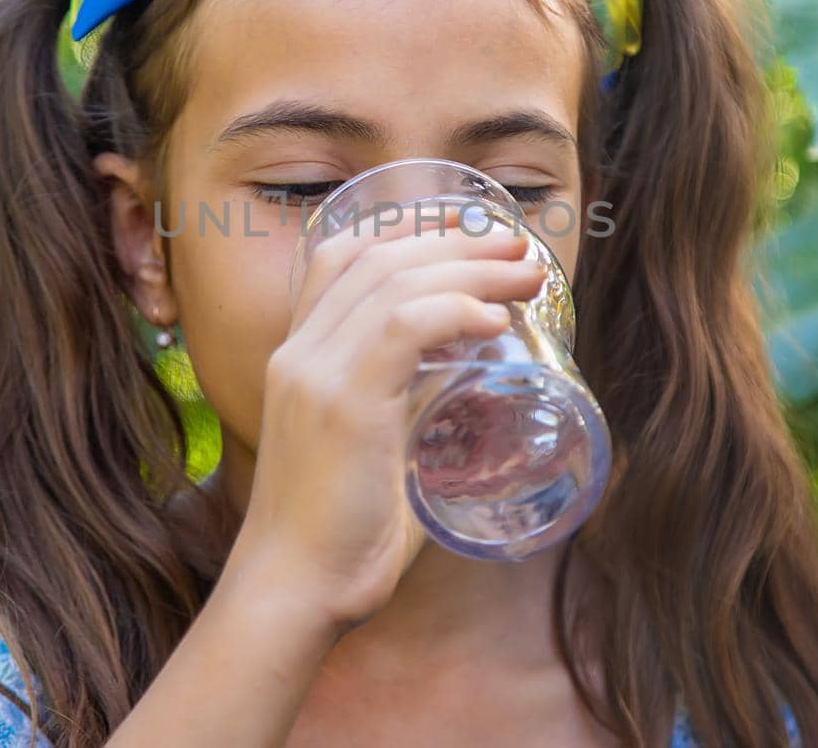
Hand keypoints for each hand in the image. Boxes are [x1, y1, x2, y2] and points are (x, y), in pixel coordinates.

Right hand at [227, 205, 545, 633]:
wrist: (291, 588)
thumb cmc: (338, 538)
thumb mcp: (374, 453)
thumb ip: (410, 416)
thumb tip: (468, 401)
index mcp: (297, 357)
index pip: (340, 257)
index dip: (405, 230)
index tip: (467, 228)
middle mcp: (298, 351)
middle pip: (377, 256)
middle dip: (456, 241)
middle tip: (516, 247)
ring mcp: (314, 372)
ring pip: (395, 281)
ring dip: (471, 269)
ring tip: (526, 277)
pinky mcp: (341, 402)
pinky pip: (403, 326)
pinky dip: (456, 310)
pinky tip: (496, 321)